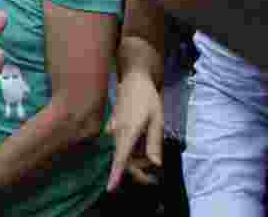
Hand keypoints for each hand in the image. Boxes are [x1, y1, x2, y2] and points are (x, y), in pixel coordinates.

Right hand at [106, 72, 162, 189]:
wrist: (134, 80)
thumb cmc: (147, 99)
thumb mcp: (157, 120)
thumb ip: (154, 143)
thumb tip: (155, 164)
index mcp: (128, 132)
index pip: (120, 157)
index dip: (115, 174)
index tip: (110, 188)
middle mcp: (117, 133)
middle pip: (123, 160)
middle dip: (138, 172)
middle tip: (154, 178)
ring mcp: (114, 131)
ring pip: (123, 154)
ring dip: (136, 161)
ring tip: (152, 156)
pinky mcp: (114, 129)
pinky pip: (121, 146)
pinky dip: (132, 152)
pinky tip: (143, 147)